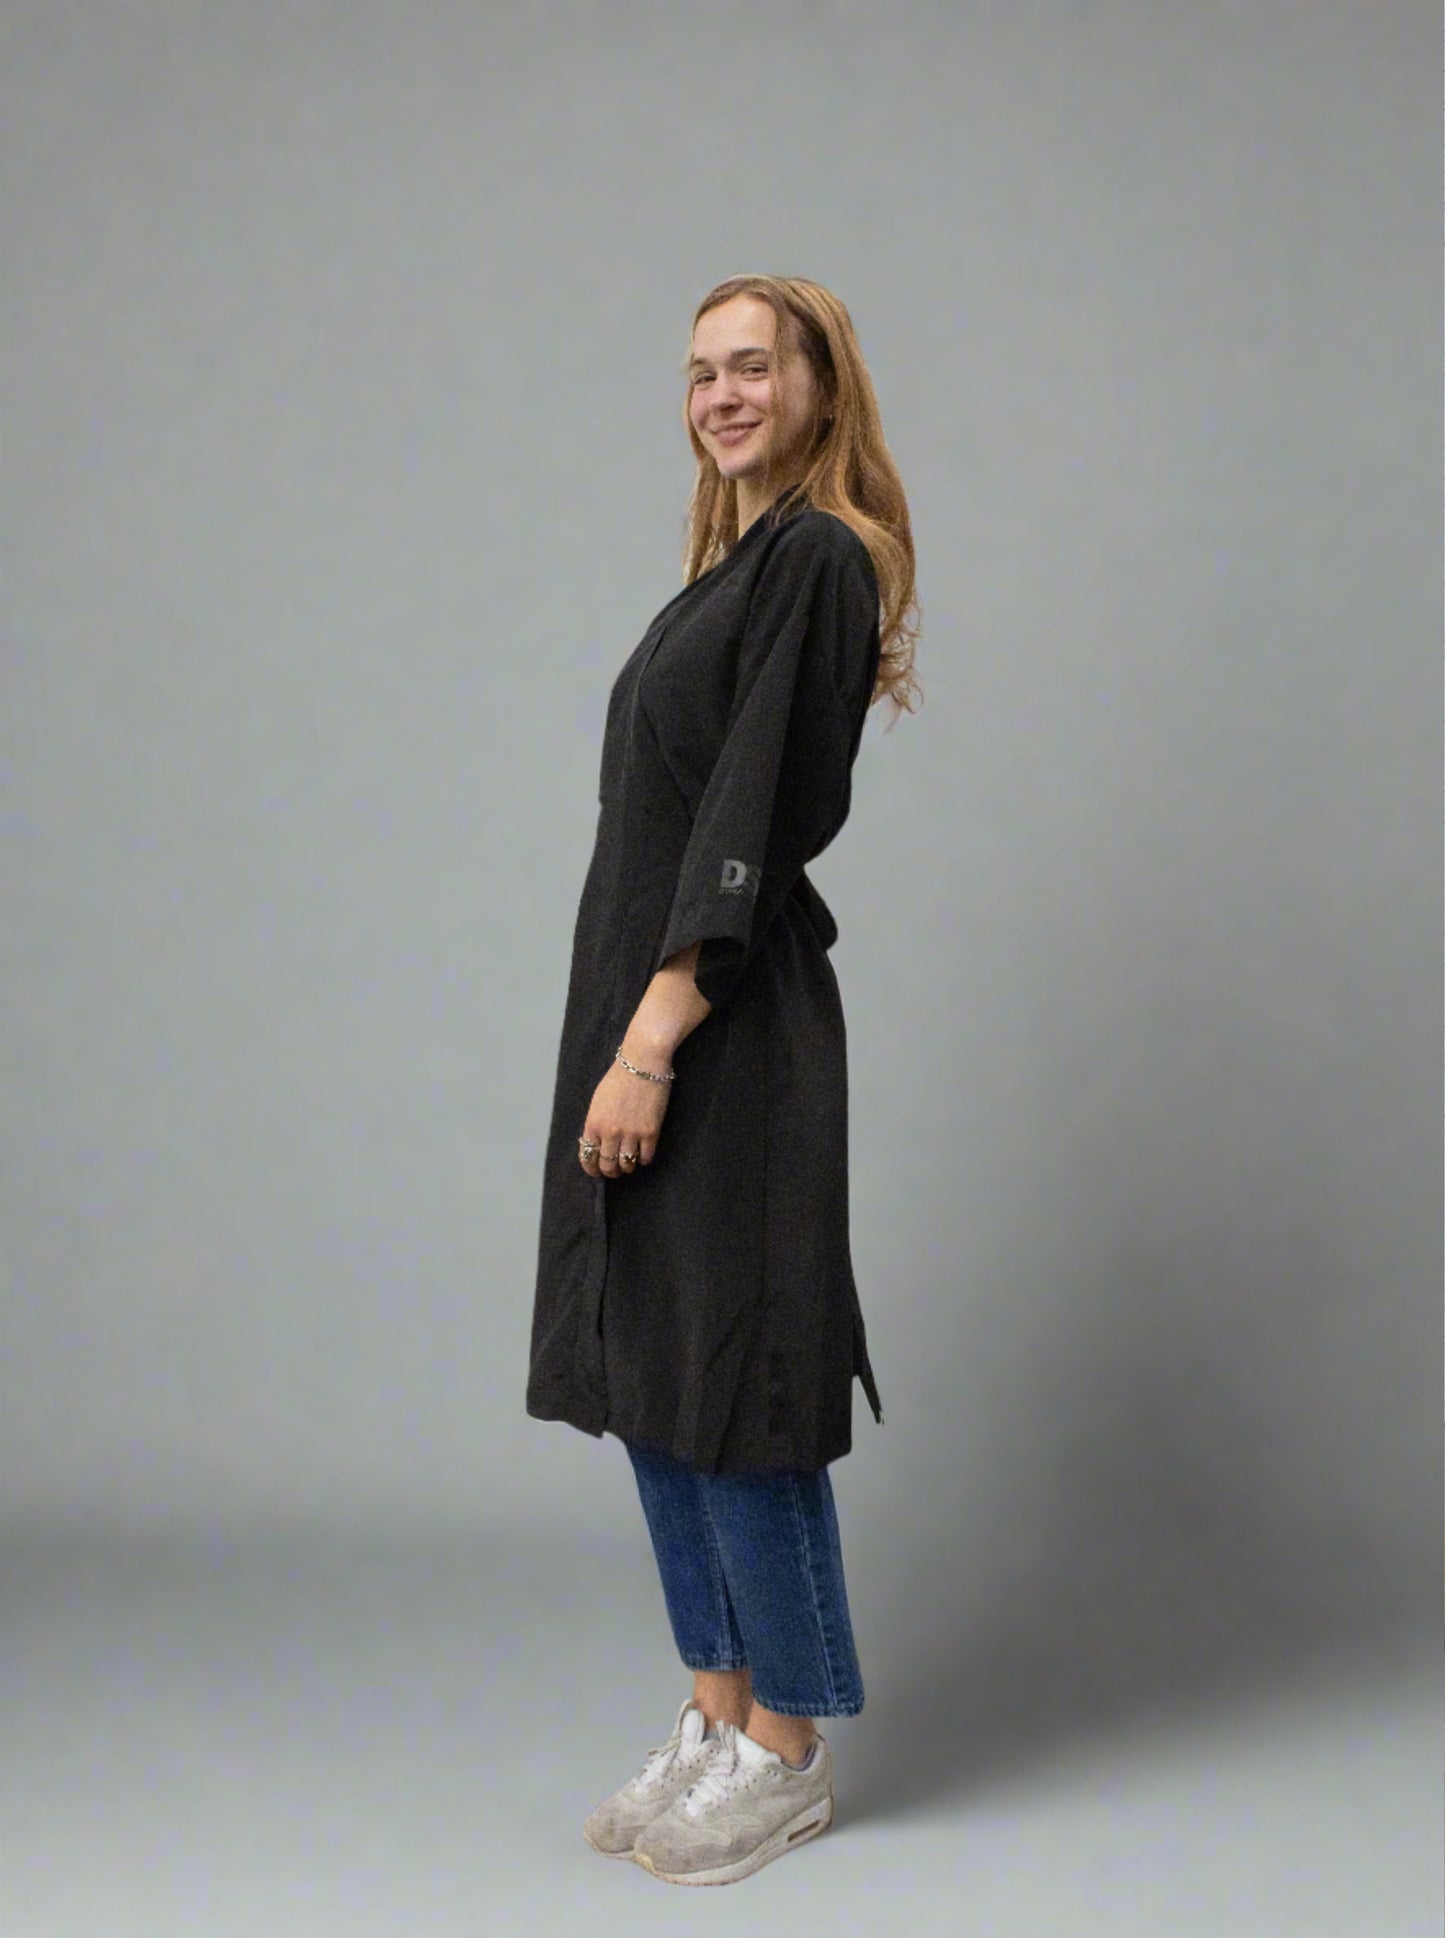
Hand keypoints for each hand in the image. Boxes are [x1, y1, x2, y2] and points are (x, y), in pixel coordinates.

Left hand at [579, 1053, 671, 1177]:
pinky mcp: (650, 1132)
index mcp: (593, 1123)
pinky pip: (646, 1157)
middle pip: (607, 1165)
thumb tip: (596, 1142)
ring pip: (626, 1164)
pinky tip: (643, 1154)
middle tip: (614, 1171)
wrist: (643, 1062)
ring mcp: (631, 1133)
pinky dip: (644, 1160)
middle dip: (610, 1171)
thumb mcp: (598, 1101)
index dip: (591, 1169)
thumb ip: (596, 1123)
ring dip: (627, 1167)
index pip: (588, 1157)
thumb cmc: (619, 1077)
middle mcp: (610, 1132)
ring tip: (629, 1163)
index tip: (596, 1171)